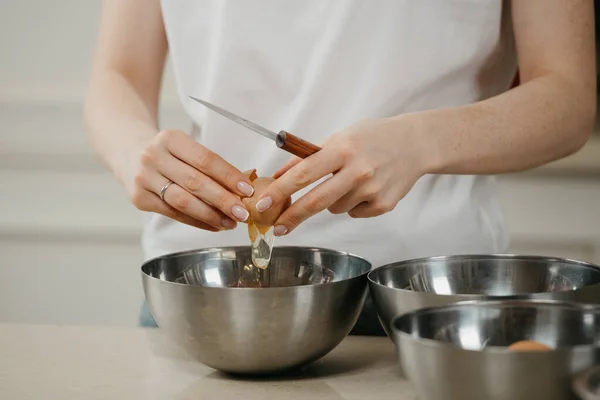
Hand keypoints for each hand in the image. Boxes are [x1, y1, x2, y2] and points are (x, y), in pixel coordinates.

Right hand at [126, 129, 254, 230]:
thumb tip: (241, 190)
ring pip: (183, 201)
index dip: (228, 176)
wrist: (130, 154)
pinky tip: (213, 225)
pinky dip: (197, 221)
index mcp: (170, 138)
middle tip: (243, 213)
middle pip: (195, 182)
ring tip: (230, 223)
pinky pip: (173, 214)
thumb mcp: (185, 147)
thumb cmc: (169, 153)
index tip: (247, 190)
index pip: (205, 159)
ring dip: (210, 215)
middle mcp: (153, 156)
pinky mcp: (139, 198)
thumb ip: (209, 166)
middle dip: (223, 200)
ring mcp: (144, 178)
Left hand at [257, 117, 430, 234]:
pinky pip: (353, 213)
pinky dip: (352, 204)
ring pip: (334, 208)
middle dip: (292, 217)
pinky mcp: (383, 205)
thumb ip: (308, 156)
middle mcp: (358, 171)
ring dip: (332, 201)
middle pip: (316, 201)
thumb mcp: (339, 138)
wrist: (414, 144)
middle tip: (277, 228)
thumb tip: (278, 176)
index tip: (264, 204)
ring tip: (350, 181)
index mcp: (342, 149)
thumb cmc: (372, 138)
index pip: (304, 174)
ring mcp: (372, 190)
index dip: (280, 191)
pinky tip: (366, 188)